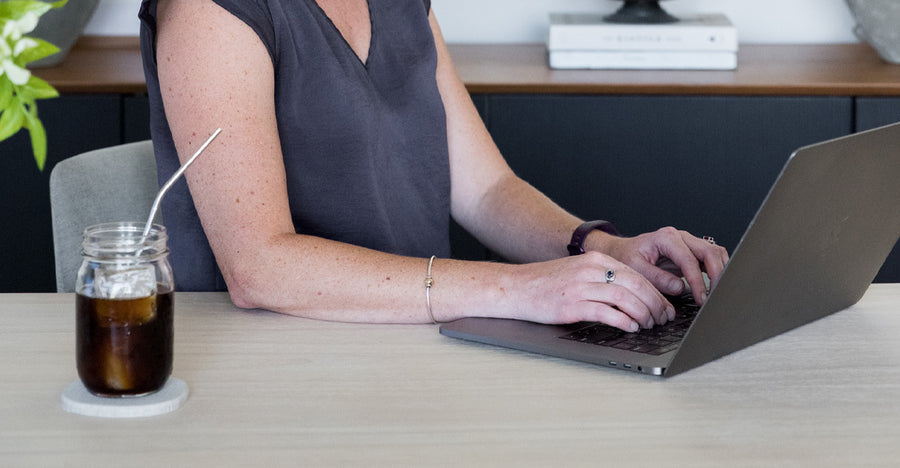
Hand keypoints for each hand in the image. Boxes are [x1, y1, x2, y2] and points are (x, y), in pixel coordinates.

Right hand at [508, 252, 675, 331]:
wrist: (515, 287)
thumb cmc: (545, 284)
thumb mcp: (577, 272)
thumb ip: (602, 279)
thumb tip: (633, 296)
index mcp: (595, 260)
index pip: (636, 275)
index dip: (655, 293)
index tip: (664, 307)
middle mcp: (590, 270)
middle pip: (635, 285)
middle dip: (655, 304)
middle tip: (663, 318)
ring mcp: (580, 287)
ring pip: (624, 298)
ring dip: (643, 314)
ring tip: (649, 325)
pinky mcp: (571, 305)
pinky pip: (606, 312)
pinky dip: (623, 321)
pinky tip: (630, 327)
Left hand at [598, 227, 729, 303]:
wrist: (623, 251)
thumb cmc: (627, 257)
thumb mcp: (635, 268)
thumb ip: (657, 278)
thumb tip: (679, 287)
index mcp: (666, 238)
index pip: (689, 260)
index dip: (698, 281)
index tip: (701, 298)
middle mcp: (680, 237)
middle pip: (710, 251)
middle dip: (717, 275)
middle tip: (715, 296)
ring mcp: (688, 242)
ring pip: (715, 252)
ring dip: (720, 271)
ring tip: (717, 292)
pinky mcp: (691, 251)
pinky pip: (711, 257)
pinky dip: (717, 270)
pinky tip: (714, 285)